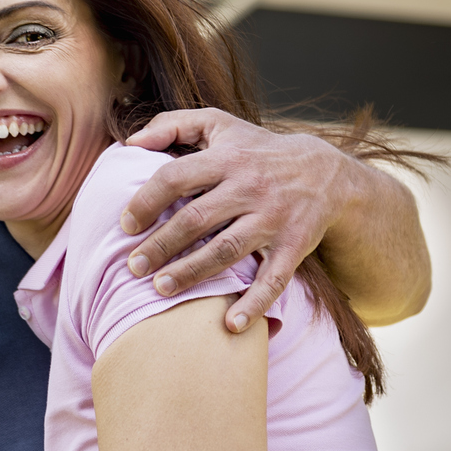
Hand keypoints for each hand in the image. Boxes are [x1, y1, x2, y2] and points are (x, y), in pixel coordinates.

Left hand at [121, 109, 377, 333]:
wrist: (325, 172)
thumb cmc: (256, 150)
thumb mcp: (219, 125)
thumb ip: (172, 125)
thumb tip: (129, 143)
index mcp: (226, 158)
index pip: (176, 177)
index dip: (146, 201)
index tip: (125, 225)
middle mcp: (249, 188)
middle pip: (196, 219)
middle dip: (161, 245)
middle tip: (132, 267)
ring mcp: (273, 219)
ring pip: (227, 250)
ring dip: (192, 273)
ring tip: (161, 289)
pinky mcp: (293, 247)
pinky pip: (273, 279)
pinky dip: (254, 304)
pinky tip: (231, 325)